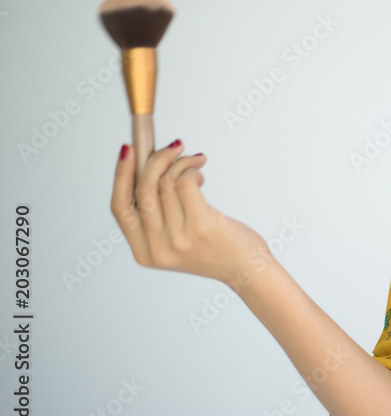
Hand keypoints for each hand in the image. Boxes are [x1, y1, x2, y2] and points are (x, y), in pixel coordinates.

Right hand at [110, 139, 270, 289]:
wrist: (246, 269)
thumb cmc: (215, 247)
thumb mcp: (176, 239)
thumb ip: (159, 214)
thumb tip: (151, 165)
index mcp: (144, 252)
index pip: (119, 208)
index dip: (120, 175)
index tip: (128, 150)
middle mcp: (157, 248)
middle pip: (143, 190)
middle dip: (157, 159)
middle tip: (175, 146)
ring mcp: (178, 240)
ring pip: (166, 183)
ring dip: (182, 163)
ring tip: (196, 163)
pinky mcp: (200, 226)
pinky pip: (185, 183)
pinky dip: (192, 170)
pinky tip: (200, 174)